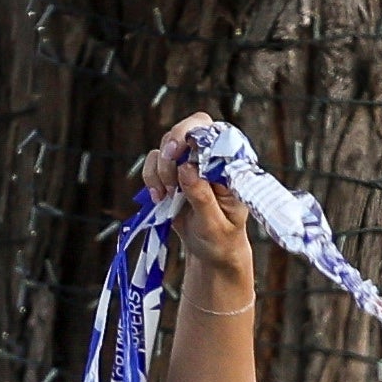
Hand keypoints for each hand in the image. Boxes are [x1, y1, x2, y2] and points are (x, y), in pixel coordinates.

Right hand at [137, 116, 250, 294]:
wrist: (211, 253)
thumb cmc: (222, 239)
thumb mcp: (215, 224)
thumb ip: (203, 197)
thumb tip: (186, 168)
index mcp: (230, 166)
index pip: (216, 133)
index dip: (193, 134)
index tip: (177, 152)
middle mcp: (210, 157)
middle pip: (188, 129)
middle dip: (172, 147)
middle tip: (168, 176)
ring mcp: (189, 163)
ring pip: (166, 145)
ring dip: (160, 169)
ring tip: (167, 196)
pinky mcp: (172, 173)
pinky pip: (153, 162)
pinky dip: (151, 177)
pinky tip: (159, 199)